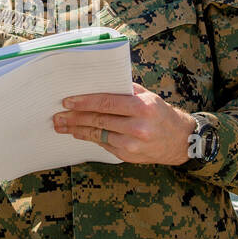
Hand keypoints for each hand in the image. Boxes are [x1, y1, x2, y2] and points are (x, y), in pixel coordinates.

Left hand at [52, 82, 197, 164]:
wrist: (179, 141)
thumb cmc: (161, 113)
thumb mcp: (148, 97)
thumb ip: (125, 90)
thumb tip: (97, 83)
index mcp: (142, 108)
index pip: (106, 103)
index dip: (84, 102)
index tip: (68, 101)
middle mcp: (137, 127)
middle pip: (98, 120)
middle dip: (75, 118)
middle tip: (58, 116)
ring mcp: (131, 144)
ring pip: (97, 134)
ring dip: (77, 130)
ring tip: (62, 126)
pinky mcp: (127, 156)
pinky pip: (103, 144)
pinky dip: (89, 138)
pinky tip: (79, 133)